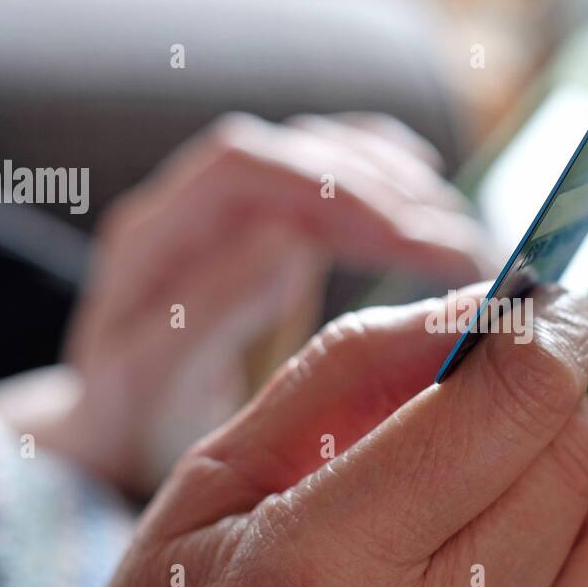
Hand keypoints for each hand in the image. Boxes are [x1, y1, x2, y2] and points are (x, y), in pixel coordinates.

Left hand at [5, 112, 497, 494]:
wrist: (119, 434)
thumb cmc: (134, 425)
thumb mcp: (152, 387)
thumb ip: (206, 314)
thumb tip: (290, 237)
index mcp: (153, 236)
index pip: (251, 167)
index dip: (336, 188)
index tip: (413, 238)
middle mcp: (194, 203)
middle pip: (305, 152)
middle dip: (393, 194)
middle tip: (468, 253)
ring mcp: (236, 207)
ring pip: (328, 155)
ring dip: (405, 187)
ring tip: (468, 242)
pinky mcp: (272, 219)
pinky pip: (337, 169)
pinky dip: (392, 173)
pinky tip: (436, 197)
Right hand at [36, 286, 587, 586]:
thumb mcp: (219, 474)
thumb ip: (352, 366)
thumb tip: (487, 301)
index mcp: (331, 569)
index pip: (511, 407)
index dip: (548, 327)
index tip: (545, 304)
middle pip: (577, 461)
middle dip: (556, 392)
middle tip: (503, 387)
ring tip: (522, 468)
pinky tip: (543, 541)